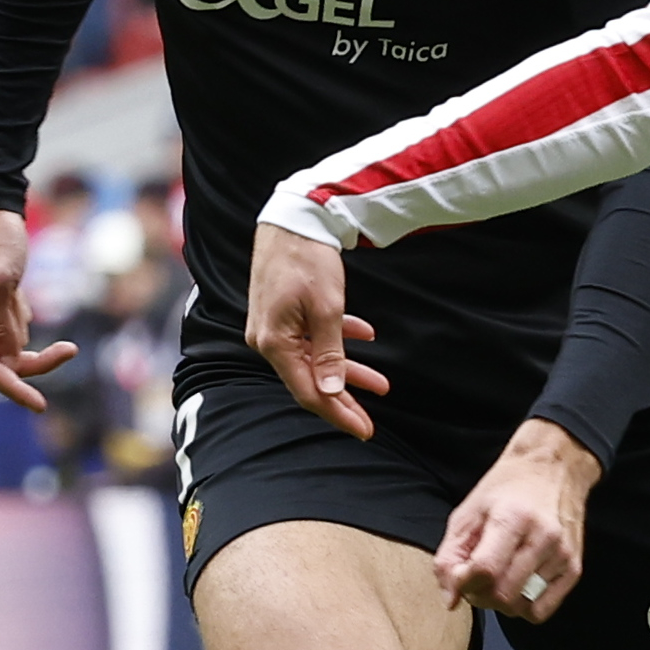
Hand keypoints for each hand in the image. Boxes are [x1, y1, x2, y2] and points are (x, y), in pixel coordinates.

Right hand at [0, 208, 78, 411]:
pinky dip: (20, 315)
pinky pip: (10, 328)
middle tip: (68, 349)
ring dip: (20, 325)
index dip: (12, 387)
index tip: (39, 404)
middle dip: (30, 357)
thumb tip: (9, 362)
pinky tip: (15, 286)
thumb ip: (2, 326)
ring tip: (14, 285)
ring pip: (7, 345)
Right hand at [246, 220, 390, 438]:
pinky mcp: (283, 313)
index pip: (308, 392)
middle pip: (310, 380)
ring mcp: (274, 326)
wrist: (294, 218)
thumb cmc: (308, 260)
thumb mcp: (327, 308)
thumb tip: (333, 391)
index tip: (364, 430)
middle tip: (371, 421)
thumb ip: (331, 353)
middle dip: (345, 400)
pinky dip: (338, 340)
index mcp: (275, 343)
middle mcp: (268, 340)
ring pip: (315, 359)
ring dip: (348, 370)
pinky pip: (312, 336)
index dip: (338, 414)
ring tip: (381, 384)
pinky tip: (365, 335)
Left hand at [439, 420, 601, 617]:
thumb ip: (450, 556)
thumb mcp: (468, 513)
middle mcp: (543, 538)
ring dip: (501, 602)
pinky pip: (542, 610)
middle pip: (503, 595)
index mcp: (512, 518)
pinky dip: (524, 606)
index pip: (485, 571)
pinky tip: (518, 586)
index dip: (464, 583)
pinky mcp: (574, 568)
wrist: (554, 468)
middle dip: (480, 596)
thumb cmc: (508, 488)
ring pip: (521, 607)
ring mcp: (562, 555)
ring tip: (498, 579)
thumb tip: (450, 599)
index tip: (461, 575)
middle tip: (476, 580)